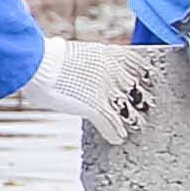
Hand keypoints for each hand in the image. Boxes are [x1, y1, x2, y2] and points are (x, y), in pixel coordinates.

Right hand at [7, 38, 155, 145]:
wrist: (42, 65)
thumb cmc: (50, 56)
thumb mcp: (76, 51)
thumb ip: (86, 59)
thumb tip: (75, 57)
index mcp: (109, 55)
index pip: (137, 64)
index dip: (142, 73)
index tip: (147, 77)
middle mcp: (113, 74)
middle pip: (137, 89)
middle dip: (141, 97)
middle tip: (146, 103)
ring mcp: (106, 93)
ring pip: (129, 110)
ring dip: (133, 119)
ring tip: (137, 124)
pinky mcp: (96, 109)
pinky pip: (112, 125)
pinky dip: (115, 133)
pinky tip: (118, 139)